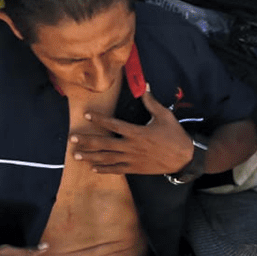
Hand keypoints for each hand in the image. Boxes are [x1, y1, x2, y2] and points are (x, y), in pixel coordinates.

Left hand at [71, 90, 194, 174]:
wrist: (184, 158)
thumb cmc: (175, 135)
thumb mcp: (164, 115)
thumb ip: (151, 102)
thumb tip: (145, 86)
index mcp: (137, 132)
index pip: (114, 125)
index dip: (99, 119)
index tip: (86, 115)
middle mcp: (131, 147)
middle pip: (104, 144)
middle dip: (87, 141)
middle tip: (72, 139)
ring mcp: (132, 159)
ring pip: (107, 158)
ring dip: (90, 157)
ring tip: (76, 156)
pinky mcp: (135, 169)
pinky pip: (116, 170)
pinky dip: (104, 169)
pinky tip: (93, 168)